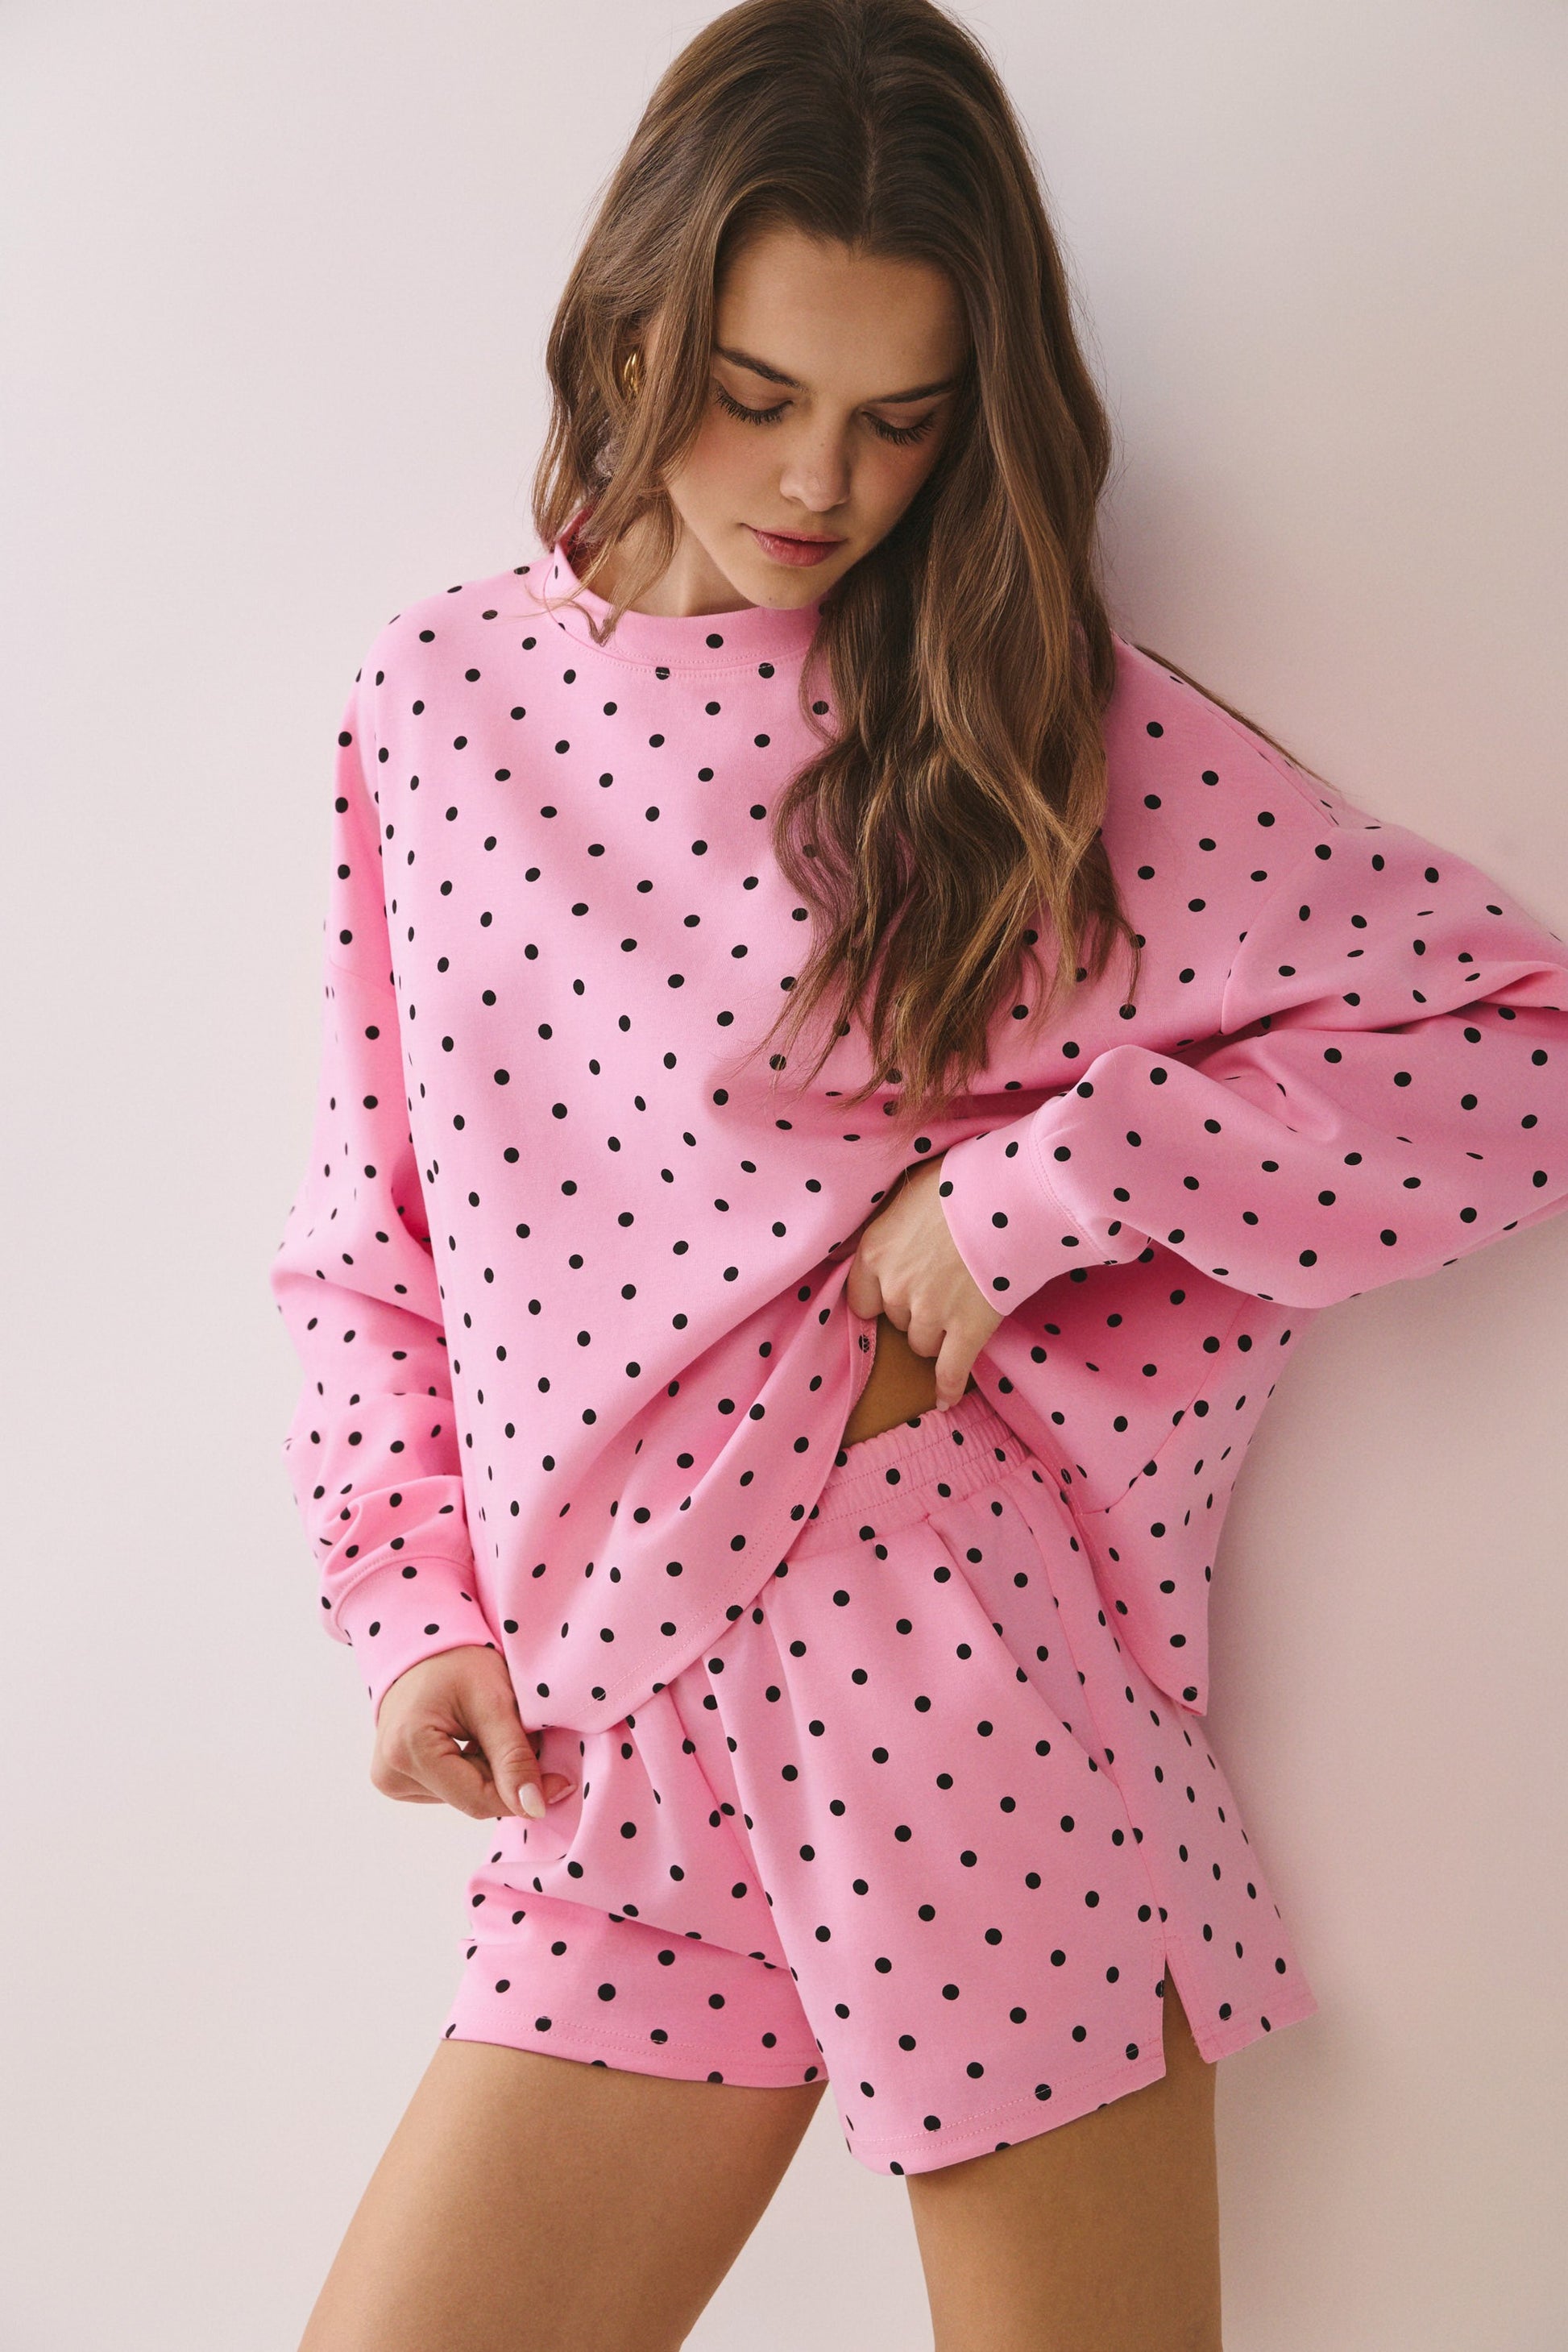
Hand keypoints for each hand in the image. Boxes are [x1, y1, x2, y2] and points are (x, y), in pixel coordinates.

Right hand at [369, 1645, 575, 1821]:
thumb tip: (534, 1810)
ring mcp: (391, 1779)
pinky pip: (450, 1789)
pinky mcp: (398, 1780)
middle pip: (471, 1799)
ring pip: (464, 1796)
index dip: (523, 1795)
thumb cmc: (458, 1662)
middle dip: (506, 1774)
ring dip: (490, 1771)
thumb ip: (513, 1757)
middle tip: (525, 1736)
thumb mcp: (494, 1701)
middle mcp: (391, 1774)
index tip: (562, 1782)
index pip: (478, 1800)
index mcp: (409, 1751)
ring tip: (490, 1730)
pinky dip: (471, 1768)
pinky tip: (471, 1738)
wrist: (424, 1646)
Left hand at [845, 1156, 1003, 1409]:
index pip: (861, 1298)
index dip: (879, 1298)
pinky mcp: (968, 1330)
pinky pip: (951, 1370)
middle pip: (897, 1320)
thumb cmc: (962, 1183)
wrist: (1011, 1195)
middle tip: (942, 1286)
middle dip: (915, 1310)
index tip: (893, 1294)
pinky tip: (946, 1399)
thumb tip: (889, 1229)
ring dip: (937, 1334)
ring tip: (960, 1310)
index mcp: (875, 1252)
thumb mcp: (910, 1190)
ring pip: (923, 1344)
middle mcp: (896, 1288)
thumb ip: (894, 1220)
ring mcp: (931, 1313)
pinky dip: (948, 1387)